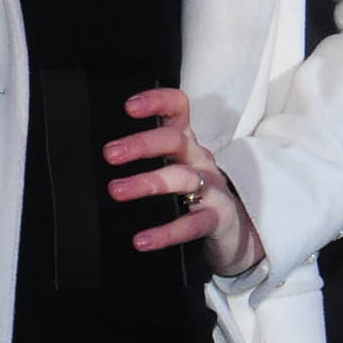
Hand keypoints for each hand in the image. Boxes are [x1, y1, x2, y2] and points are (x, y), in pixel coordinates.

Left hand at [103, 87, 265, 280]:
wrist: (235, 229)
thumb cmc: (197, 193)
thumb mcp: (177, 166)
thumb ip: (150, 156)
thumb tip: (108, 155)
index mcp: (188, 144)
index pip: (178, 110)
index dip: (158, 102)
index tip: (130, 106)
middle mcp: (200, 160)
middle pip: (175, 141)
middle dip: (141, 144)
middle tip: (110, 153)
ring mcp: (212, 189)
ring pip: (182, 178)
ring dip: (147, 182)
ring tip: (117, 190)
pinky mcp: (217, 219)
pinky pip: (191, 224)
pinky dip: (166, 233)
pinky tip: (143, 240)